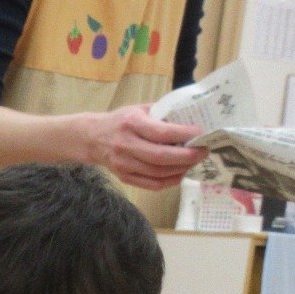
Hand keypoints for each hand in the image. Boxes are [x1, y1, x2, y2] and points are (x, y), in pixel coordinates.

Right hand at [83, 105, 207, 189]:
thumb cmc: (120, 121)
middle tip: (203, 151)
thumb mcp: (139, 109)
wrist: (91, 138)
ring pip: (159, 172)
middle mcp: (126, 145)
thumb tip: (192, 118)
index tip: (201, 133)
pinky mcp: (124, 177)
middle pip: (161, 157)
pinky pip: (151, 184)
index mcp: (131, 124)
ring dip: (181, 168)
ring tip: (194, 161)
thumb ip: (162, 113)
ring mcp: (123, 164)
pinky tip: (180, 173)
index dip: (185, 134)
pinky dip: (170, 181)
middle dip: (188, 156)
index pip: (162, 133)